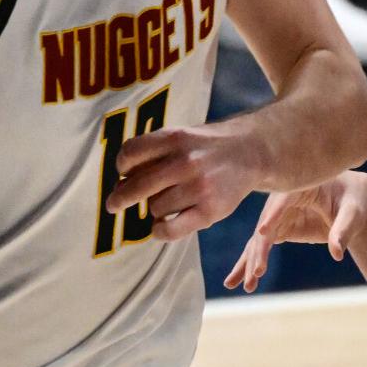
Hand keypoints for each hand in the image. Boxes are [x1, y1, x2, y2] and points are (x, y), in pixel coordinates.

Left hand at [105, 121, 264, 241]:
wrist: (252, 151)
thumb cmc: (206, 147)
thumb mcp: (182, 136)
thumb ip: (153, 154)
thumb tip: (119, 187)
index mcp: (176, 137)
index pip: (130, 154)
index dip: (123, 166)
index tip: (125, 172)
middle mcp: (187, 161)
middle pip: (136, 186)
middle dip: (120, 198)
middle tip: (114, 204)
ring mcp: (200, 187)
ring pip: (154, 207)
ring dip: (155, 207)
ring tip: (170, 199)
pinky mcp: (211, 210)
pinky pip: (169, 229)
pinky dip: (159, 231)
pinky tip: (162, 225)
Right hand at [224, 172, 366, 292]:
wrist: (355, 201)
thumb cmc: (355, 201)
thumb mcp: (354, 213)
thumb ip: (344, 230)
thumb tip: (337, 253)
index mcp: (302, 186)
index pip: (284, 200)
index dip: (274, 215)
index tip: (264, 231)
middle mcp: (284, 199)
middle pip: (267, 224)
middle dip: (260, 249)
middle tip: (258, 273)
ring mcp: (279, 214)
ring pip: (260, 239)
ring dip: (251, 261)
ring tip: (247, 285)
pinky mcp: (280, 227)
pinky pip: (261, 246)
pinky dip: (250, 263)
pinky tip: (236, 282)